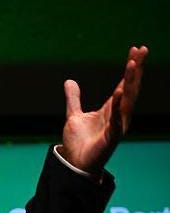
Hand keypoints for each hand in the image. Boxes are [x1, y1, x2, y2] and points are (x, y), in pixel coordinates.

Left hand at [60, 45, 147, 177]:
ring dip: (130, 82)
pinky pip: (116, 119)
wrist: (75, 163)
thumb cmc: (79, 142)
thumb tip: (69, 81)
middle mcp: (119, 115)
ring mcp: (117, 126)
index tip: (136, 49)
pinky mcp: (111, 137)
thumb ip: (73, 98)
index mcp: (112, 109)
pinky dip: (119, 106)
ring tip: (133, 64)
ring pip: (127, 100)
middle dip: (136, 69)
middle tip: (142, 50)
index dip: (131, 68)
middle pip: (131, 87)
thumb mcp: (74, 115)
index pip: (125, 83)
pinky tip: (121, 92)